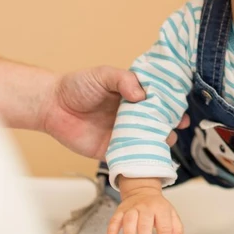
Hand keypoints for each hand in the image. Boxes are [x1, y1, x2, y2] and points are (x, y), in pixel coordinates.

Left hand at [41, 66, 189, 158]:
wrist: (52, 106)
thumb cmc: (77, 86)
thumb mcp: (103, 74)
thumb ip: (123, 80)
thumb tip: (142, 95)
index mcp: (133, 97)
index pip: (159, 101)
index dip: (172, 105)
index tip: (181, 108)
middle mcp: (132, 116)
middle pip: (158, 123)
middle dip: (171, 125)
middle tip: (178, 125)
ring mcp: (123, 134)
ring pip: (148, 141)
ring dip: (159, 142)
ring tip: (165, 140)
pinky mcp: (112, 151)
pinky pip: (130, 157)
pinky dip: (140, 159)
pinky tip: (149, 158)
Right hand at [108, 178, 183, 233]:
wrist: (143, 190)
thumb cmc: (157, 206)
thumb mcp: (171, 213)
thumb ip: (176, 229)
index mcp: (160, 208)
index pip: (164, 226)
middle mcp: (146, 207)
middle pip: (145, 223)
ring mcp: (132, 208)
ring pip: (129, 220)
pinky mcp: (120, 210)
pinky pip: (114, 220)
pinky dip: (112, 231)